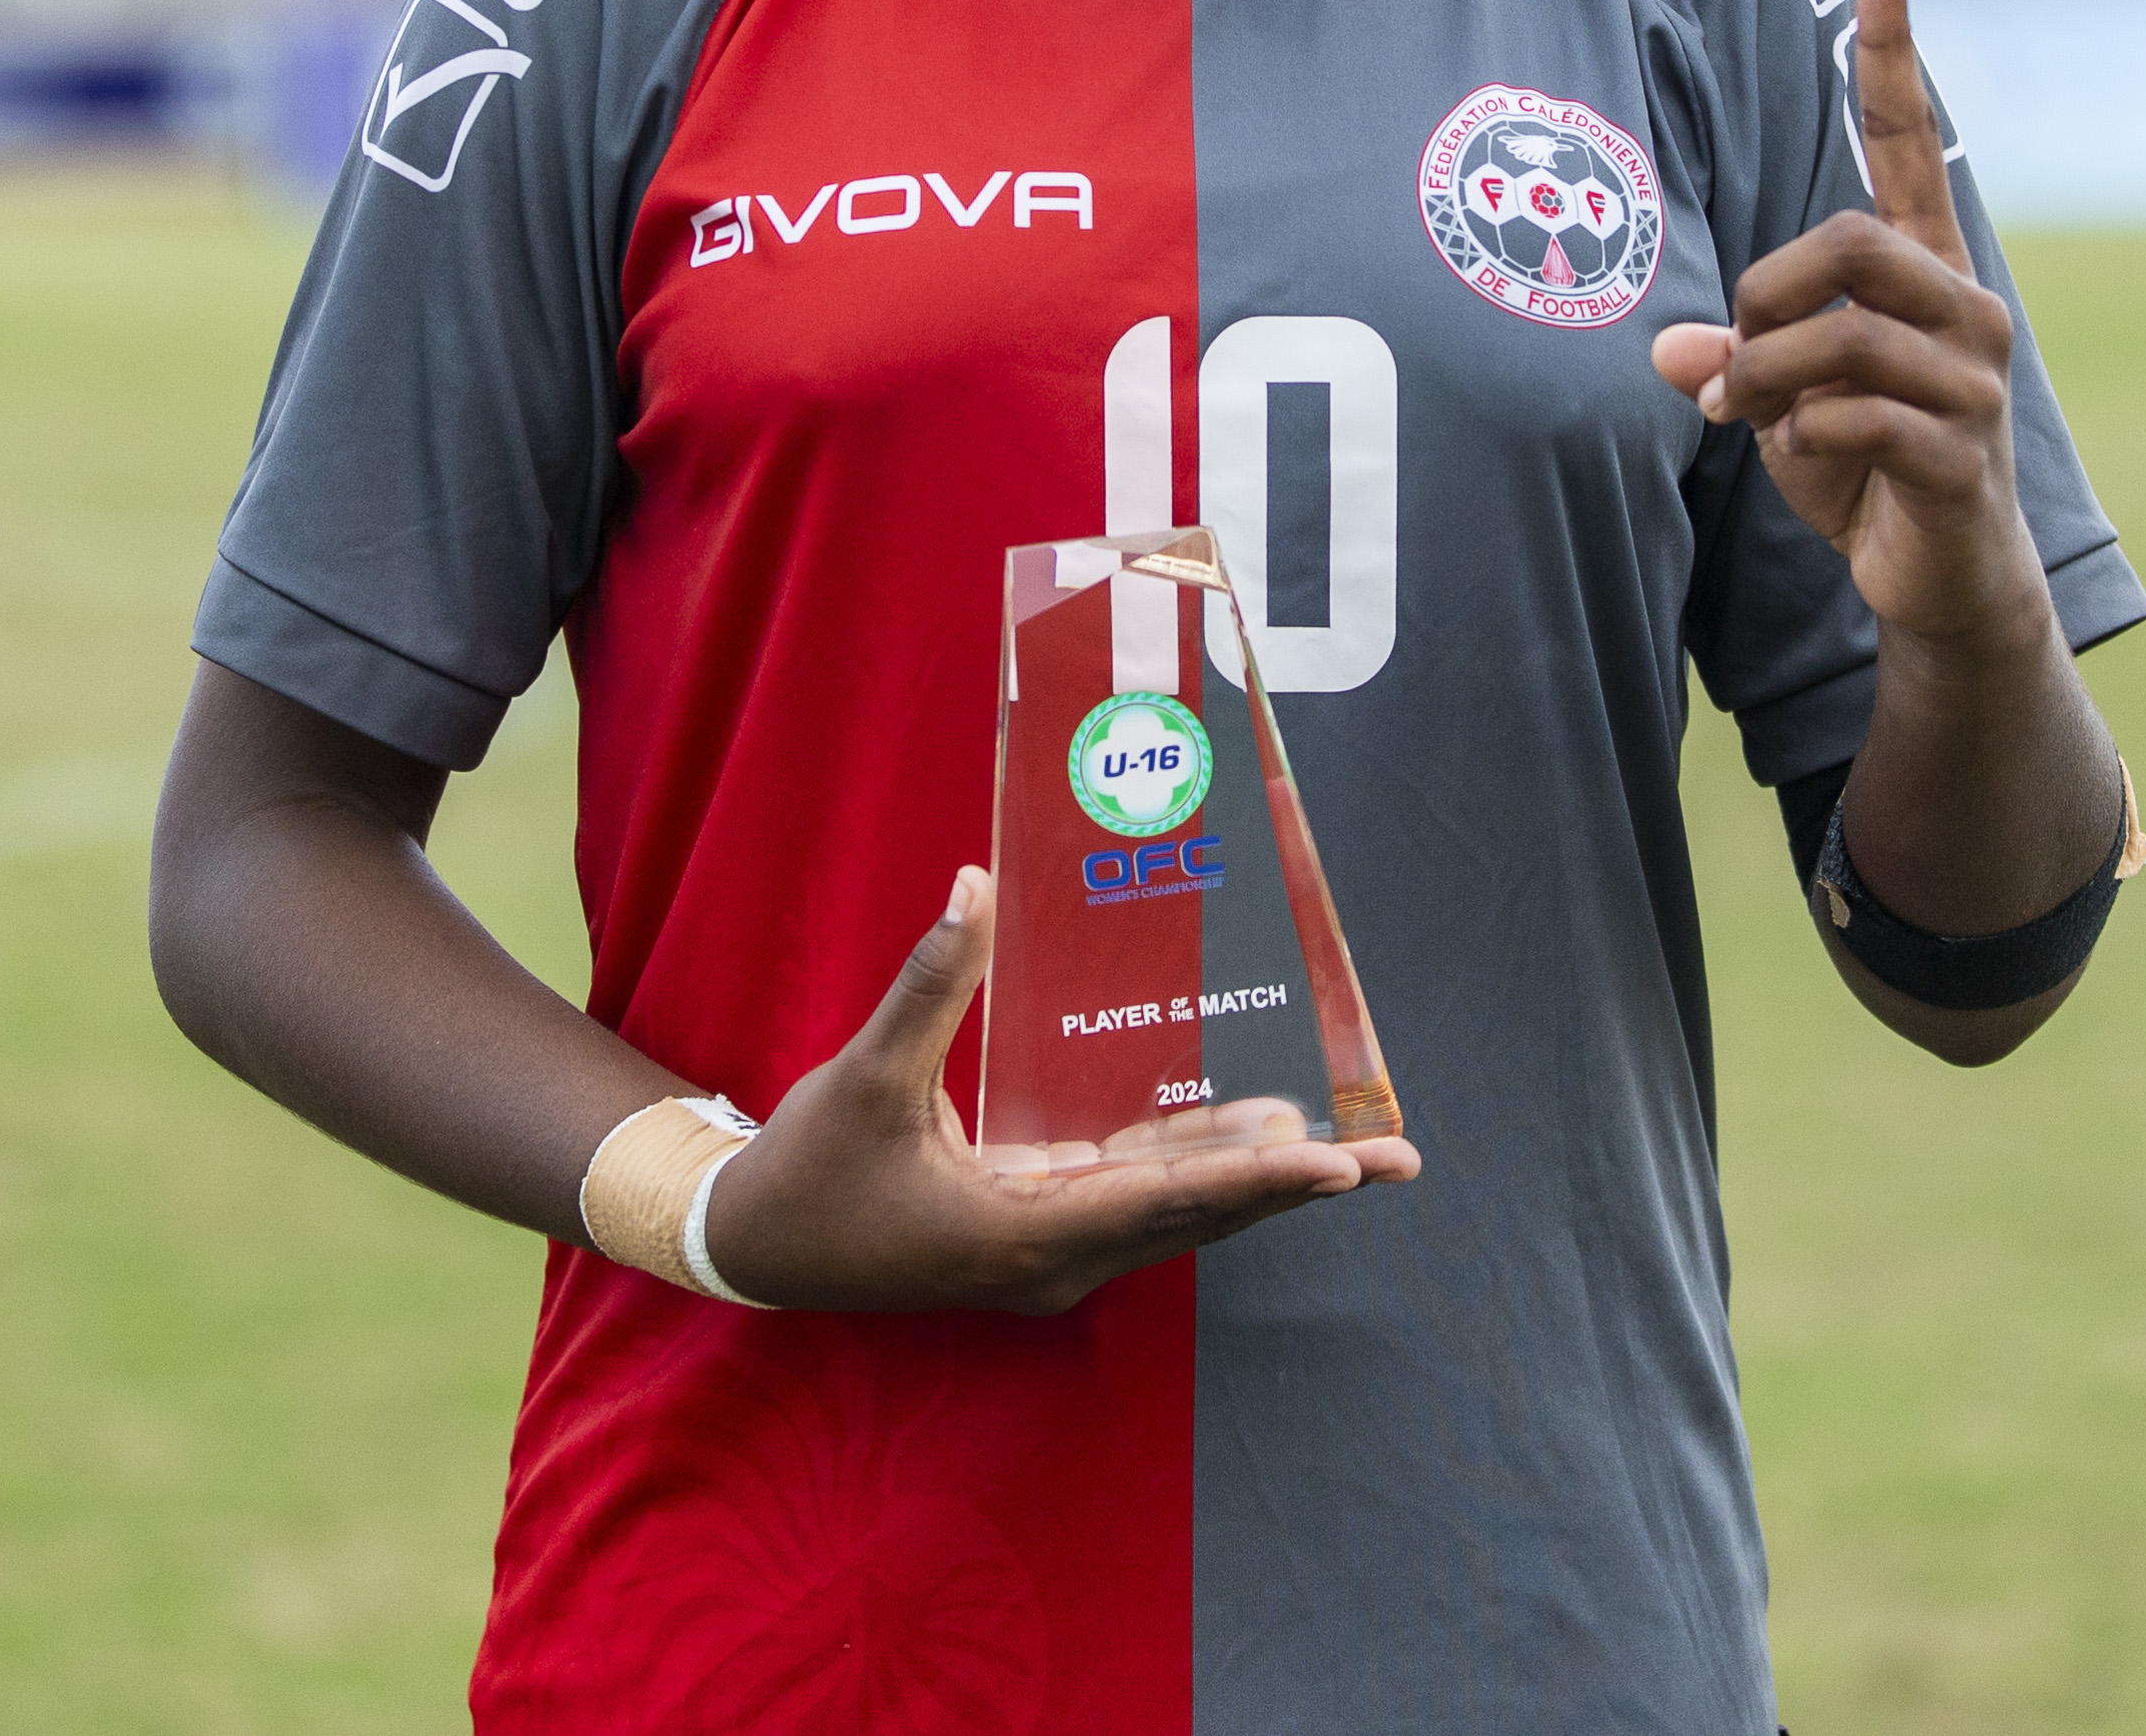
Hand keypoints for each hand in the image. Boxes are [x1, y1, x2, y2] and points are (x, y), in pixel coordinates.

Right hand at [703, 867, 1422, 1316]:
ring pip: (1175, 1212)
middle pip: (1198, 1217)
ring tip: (1346, 1143)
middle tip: (1393, 1159)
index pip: (1165, 1203)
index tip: (1338, 1162)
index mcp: (1021, 1235)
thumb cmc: (810, 1173)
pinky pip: (1137, 1200)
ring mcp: (1049, 1254)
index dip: (1256, 1178)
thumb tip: (974, 885)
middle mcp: (1054, 1260)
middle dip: (1294, 1184)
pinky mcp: (1035, 1234)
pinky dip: (1195, 1169)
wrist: (752, 1246)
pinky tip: (1246, 1132)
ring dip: (1255, 1177)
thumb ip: (929, 986)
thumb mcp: (865, 1077)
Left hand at [1649, 0, 2055, 661]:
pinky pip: (1858, 412)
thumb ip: (1734, 360)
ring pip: (1844, 334)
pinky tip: (1805, 457)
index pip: (1911, 142)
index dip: (1892, 56)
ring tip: (1749, 416)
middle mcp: (1966, 306)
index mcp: (1926, 270)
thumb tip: (1670, 357)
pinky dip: (1804, 435)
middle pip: (1848, 240)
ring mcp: (1975, 379)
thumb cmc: (1862, 469)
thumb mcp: (1782, 404)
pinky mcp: (1963, 453)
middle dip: (1765, 297)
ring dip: (1770, 377)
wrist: (1943, 585)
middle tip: (1738, 362)